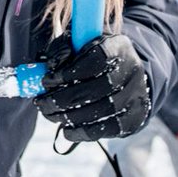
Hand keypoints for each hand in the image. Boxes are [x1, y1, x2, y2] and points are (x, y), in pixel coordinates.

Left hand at [34, 32, 150, 142]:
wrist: (127, 77)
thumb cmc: (94, 59)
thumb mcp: (79, 45)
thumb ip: (63, 50)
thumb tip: (52, 68)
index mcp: (118, 47)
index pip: (96, 59)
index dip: (69, 72)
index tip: (47, 80)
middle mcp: (132, 71)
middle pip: (97, 89)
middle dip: (63, 99)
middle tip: (41, 103)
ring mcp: (136, 96)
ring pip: (101, 111)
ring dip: (69, 116)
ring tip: (50, 114)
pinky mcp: (134, 118)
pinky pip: (108, 129)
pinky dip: (83, 132)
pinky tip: (67, 130)